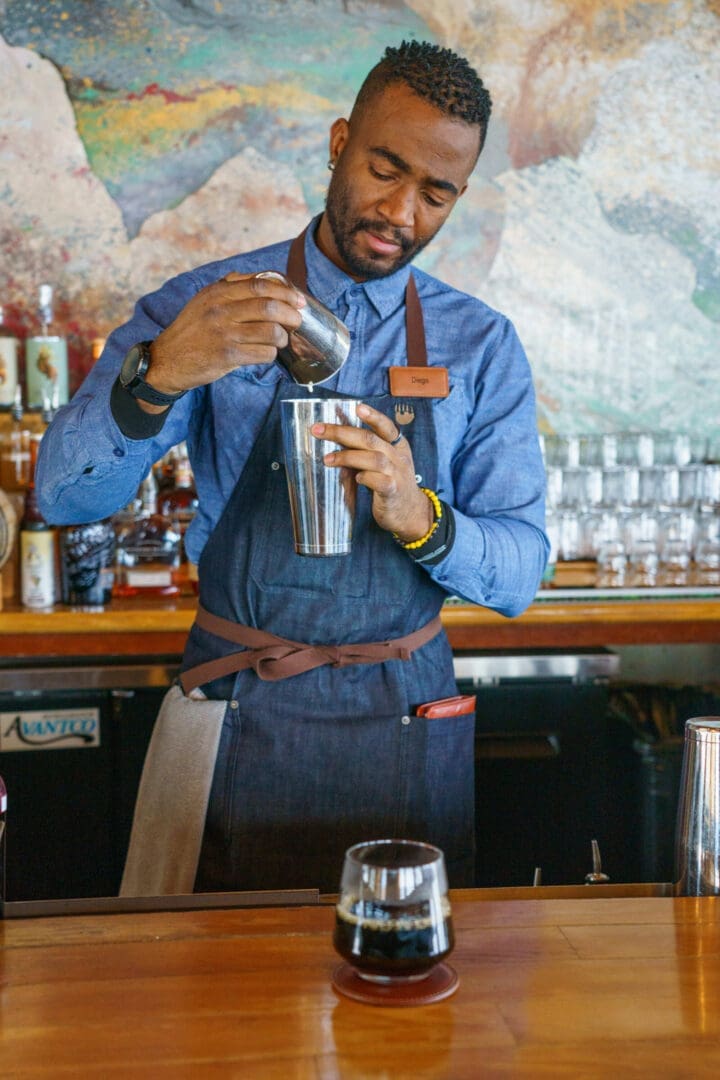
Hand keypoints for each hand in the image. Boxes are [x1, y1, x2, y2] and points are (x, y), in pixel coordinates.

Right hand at [138, 272, 305, 411]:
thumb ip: (230, 287)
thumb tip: (266, 279)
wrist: (166, 360)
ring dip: (282, 337)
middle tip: (298, 321)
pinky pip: (263, 353)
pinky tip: (266, 353)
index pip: (260, 284)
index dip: (285, 291)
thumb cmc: (192, 330)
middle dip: (291, 314)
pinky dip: (271, 354)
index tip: (299, 299)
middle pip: (269, 306)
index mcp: (217, 292)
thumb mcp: (204, 300)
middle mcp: (220, 309)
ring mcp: (224, 333)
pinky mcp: (226, 355)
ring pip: (270, 331)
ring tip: (281, 340)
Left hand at [312, 402, 433, 540]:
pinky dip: (364, 477)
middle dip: (341, 432)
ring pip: (373, 458)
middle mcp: (398, 457)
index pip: (386, 426)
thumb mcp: (386, 463)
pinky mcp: (393, 491)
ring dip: (347, 456)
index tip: (358, 408)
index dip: (373, 416)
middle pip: (370, 439)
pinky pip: (378, 480)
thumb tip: (337, 437)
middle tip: (318, 430)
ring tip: (327, 459)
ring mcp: (397, 474)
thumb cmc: (392, 484)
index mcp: (397, 446)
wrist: (411, 512)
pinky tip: (356, 478)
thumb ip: (368, 451)